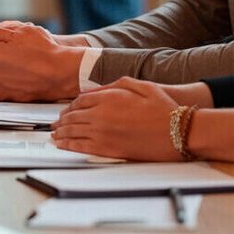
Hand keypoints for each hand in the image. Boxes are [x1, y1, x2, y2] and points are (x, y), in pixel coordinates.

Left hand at [0, 20, 84, 99]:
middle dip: (2, 52)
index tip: (16, 41)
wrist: (61, 74)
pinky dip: (10, 79)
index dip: (2, 39)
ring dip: (5, 66)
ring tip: (26, 63)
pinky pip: (3, 84)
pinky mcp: (4, 97)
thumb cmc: (43, 51)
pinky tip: (24, 74)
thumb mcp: (20, 31)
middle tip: (24, 52)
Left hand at [50, 78, 178, 159]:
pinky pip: (81, 146)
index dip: (70, 106)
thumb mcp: (141, 85)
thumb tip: (97, 89)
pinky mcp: (108, 149)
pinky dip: (68, 145)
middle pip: (73, 116)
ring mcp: (103, 132)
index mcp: (110, 97)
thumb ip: (116, 85)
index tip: (67, 110)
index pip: (80, 100)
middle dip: (62, 120)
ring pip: (73, 131)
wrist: (178, 131)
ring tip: (55, 134)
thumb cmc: (164, 108)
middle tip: (56, 123)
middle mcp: (102, 114)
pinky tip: (62, 145)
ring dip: (61, 132)